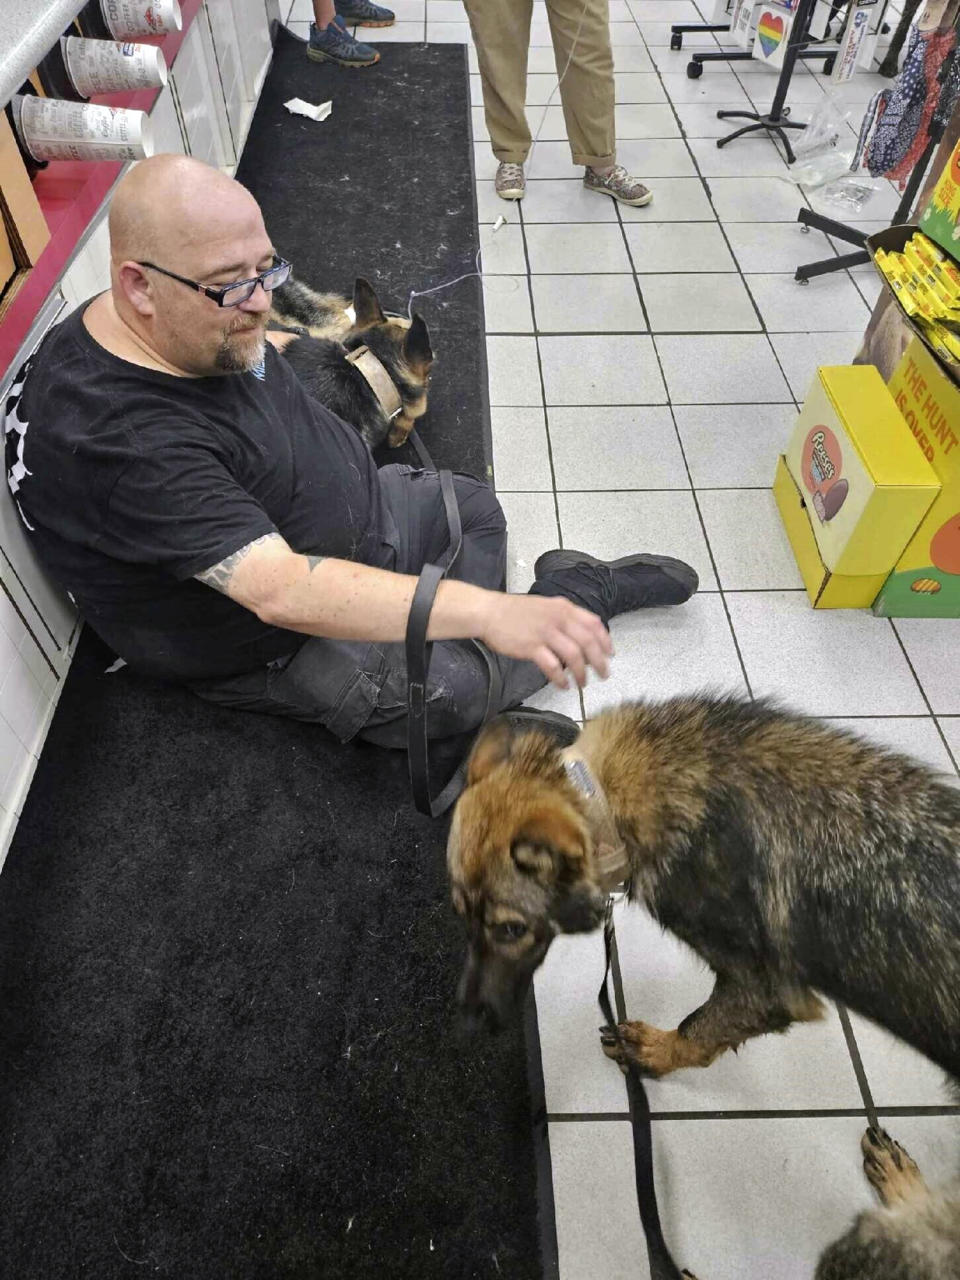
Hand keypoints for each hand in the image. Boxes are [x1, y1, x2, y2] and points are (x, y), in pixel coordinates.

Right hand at [478, 593, 612, 688]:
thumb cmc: (515, 612)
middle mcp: (558, 619)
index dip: (606, 641)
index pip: (594, 624)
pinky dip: (560, 678)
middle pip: (588, 642)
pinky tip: (562, 685)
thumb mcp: (546, 607)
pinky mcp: (532, 647)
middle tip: (603, 674)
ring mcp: (545, 633)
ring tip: (582, 683)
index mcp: (564, 608)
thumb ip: (564, 619)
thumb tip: (580, 639)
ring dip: (581, 673)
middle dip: (599, 662)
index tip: (610, 654)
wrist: (489, 612)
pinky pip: (553, 666)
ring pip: (574, 656)